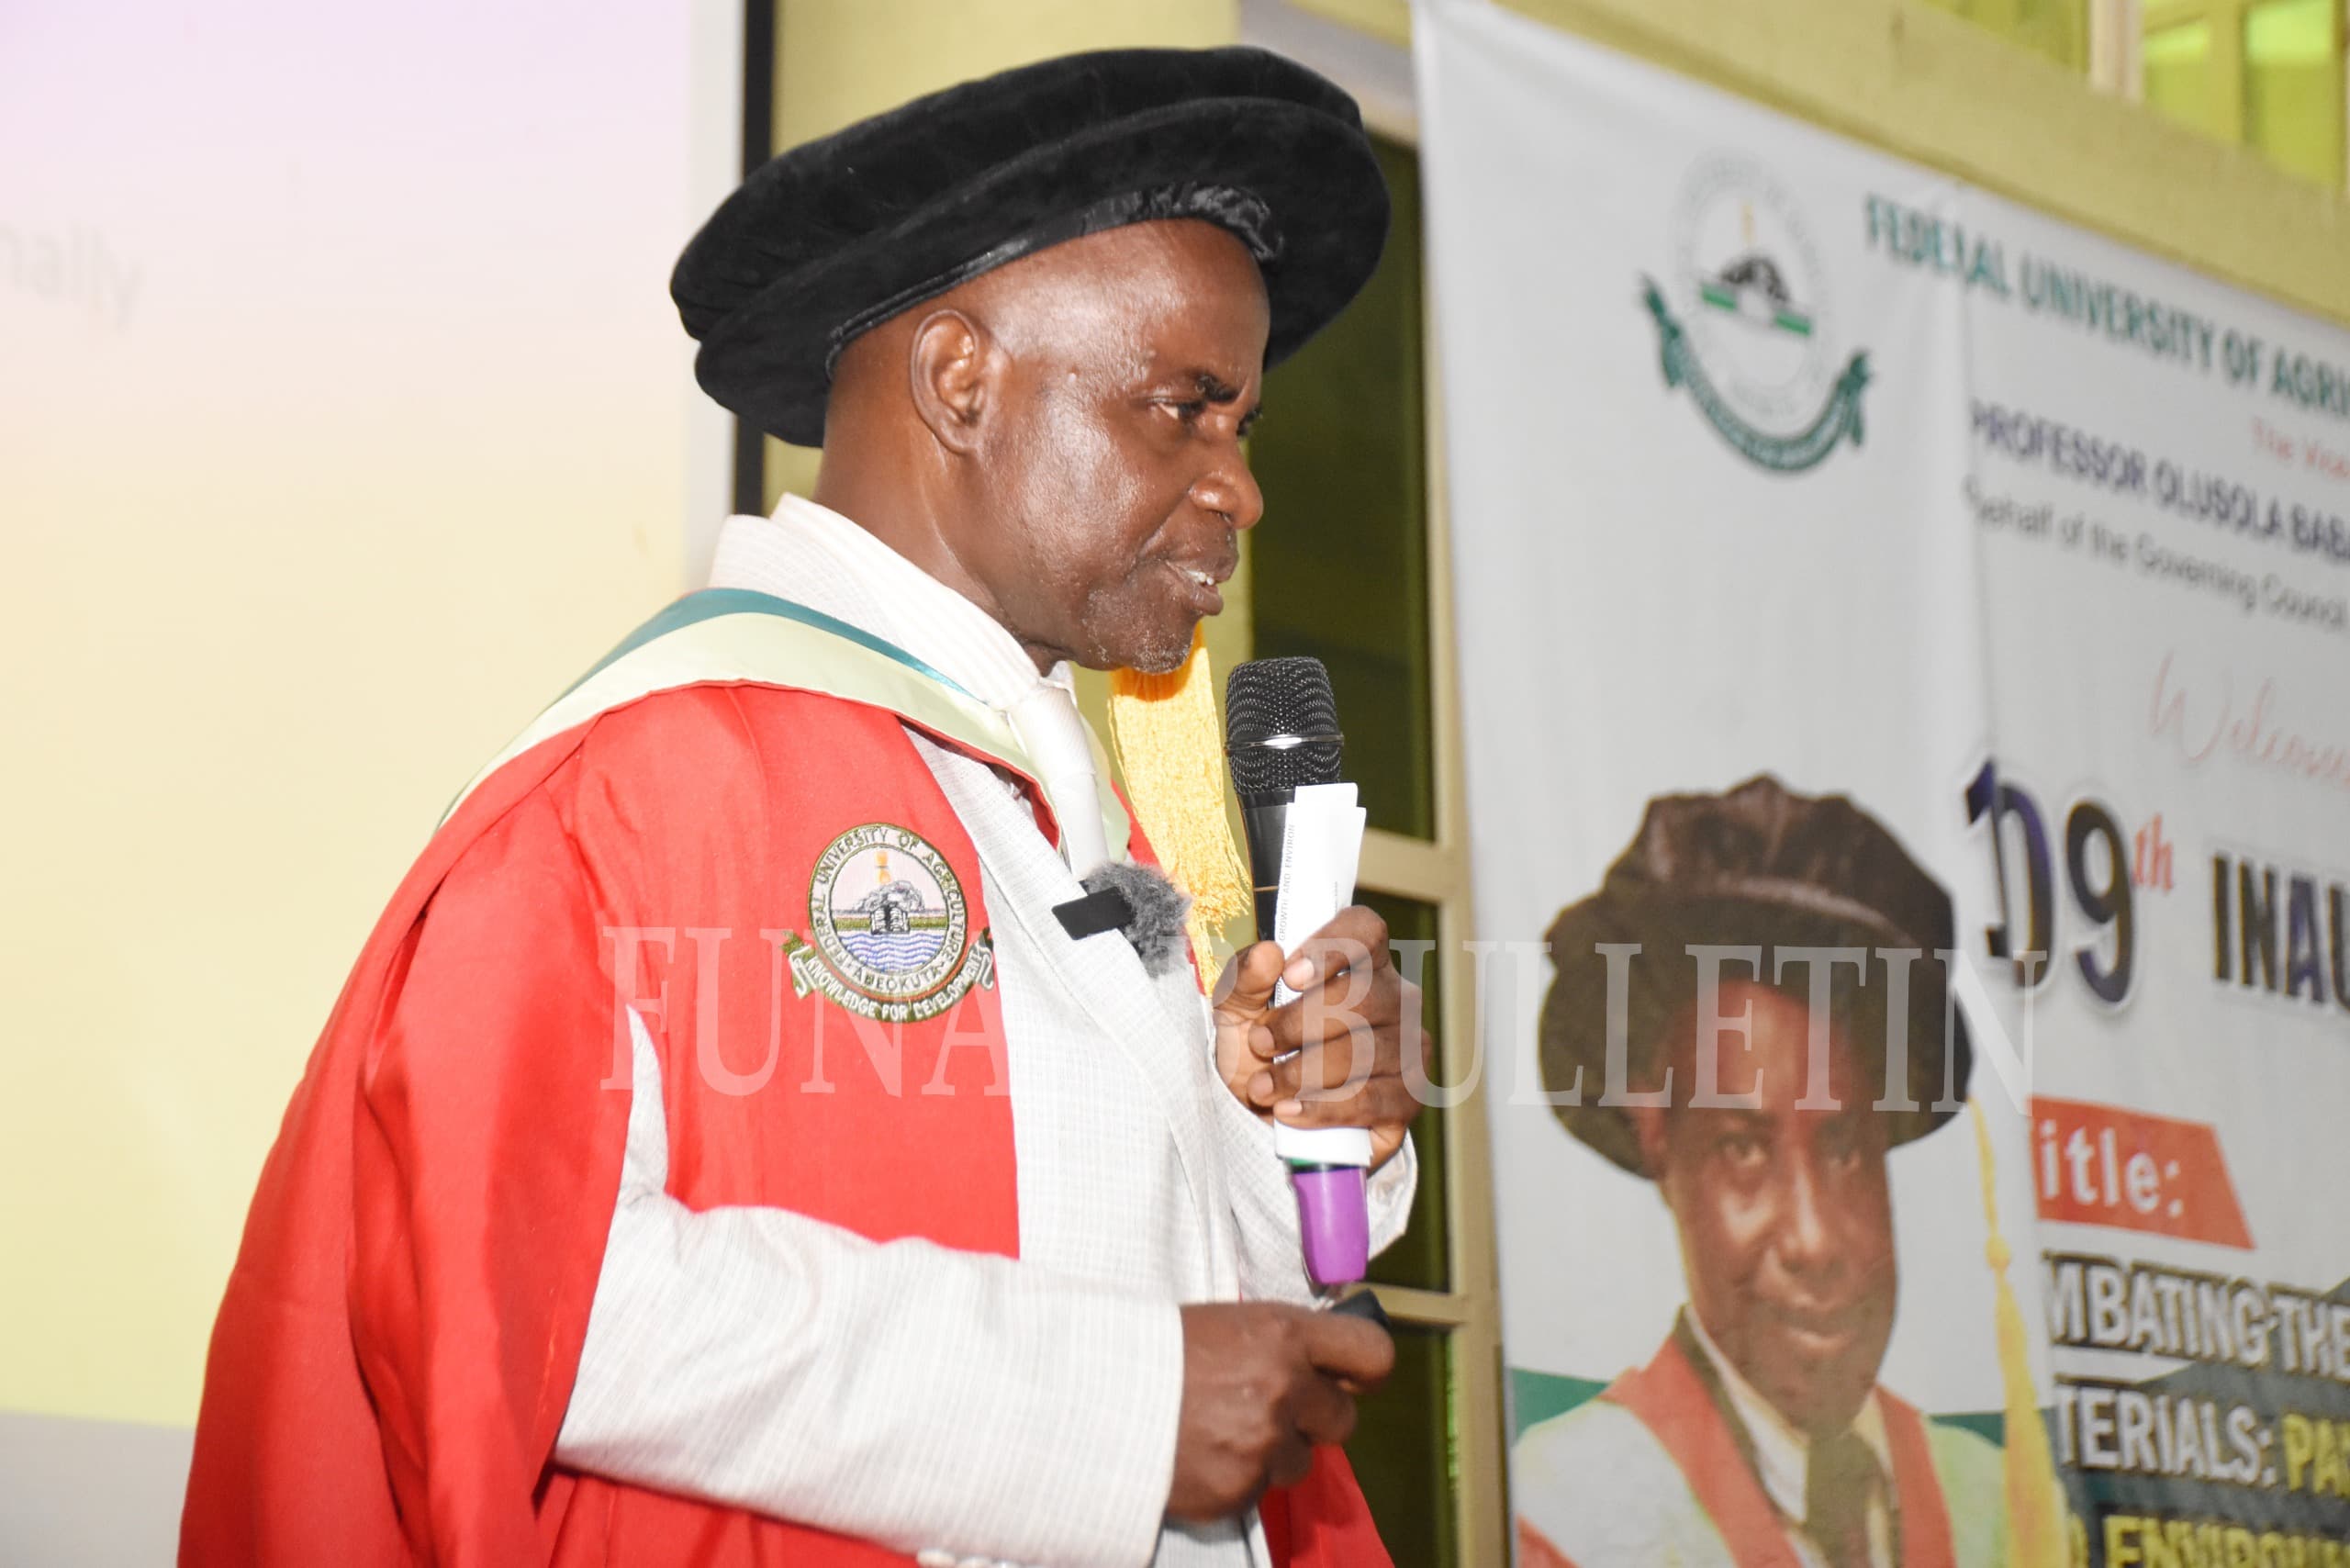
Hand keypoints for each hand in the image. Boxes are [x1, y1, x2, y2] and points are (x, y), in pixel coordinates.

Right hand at [1166, 1302, 1395, 1521]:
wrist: (1091, 1395)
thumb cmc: (1153, 1350)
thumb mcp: (1226, 1322)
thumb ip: (1281, 1343)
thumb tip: (1320, 1363)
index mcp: (1283, 1334)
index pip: (1372, 1356)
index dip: (1365, 1371)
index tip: (1351, 1377)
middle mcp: (1284, 1387)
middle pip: (1343, 1420)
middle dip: (1313, 1418)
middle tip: (1271, 1407)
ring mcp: (1264, 1443)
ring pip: (1301, 1462)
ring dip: (1273, 1452)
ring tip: (1223, 1429)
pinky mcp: (1240, 1489)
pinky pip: (1260, 1490)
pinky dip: (1239, 1477)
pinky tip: (1204, 1452)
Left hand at [1211, 905, 1428, 1169]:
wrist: (1265, 1118)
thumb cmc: (1259, 1051)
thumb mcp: (1236, 1011)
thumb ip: (1244, 979)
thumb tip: (1268, 953)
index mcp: (1361, 962)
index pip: (1367, 931)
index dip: (1332, 947)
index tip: (1290, 977)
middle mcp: (1396, 997)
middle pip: (1361, 996)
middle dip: (1299, 1024)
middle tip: (1260, 1043)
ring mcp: (1409, 1047)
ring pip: (1365, 1052)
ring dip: (1302, 1073)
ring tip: (1263, 1088)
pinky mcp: (1407, 1097)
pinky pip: (1371, 1100)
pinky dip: (1323, 1108)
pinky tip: (1291, 1112)